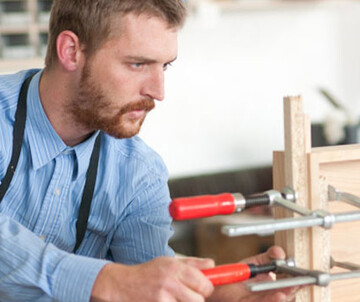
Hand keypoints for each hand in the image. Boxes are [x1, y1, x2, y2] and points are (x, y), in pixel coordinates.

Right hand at [91, 256, 214, 301]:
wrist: (122, 285)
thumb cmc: (147, 273)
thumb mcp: (168, 262)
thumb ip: (192, 264)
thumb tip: (212, 264)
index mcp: (174, 268)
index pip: (204, 283)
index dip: (205, 288)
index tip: (201, 289)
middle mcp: (169, 282)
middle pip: (199, 300)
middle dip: (196, 299)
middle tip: (188, 296)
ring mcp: (162, 298)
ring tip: (176, 299)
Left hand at [206, 246, 298, 301]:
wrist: (216, 286)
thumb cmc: (235, 276)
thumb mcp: (254, 263)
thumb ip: (268, 257)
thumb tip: (279, 251)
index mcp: (273, 285)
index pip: (290, 283)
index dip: (298, 279)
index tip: (303, 273)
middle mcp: (270, 295)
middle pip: (288, 294)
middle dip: (295, 288)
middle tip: (300, 281)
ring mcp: (262, 301)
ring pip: (279, 300)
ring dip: (286, 296)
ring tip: (289, 290)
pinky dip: (273, 300)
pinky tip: (279, 296)